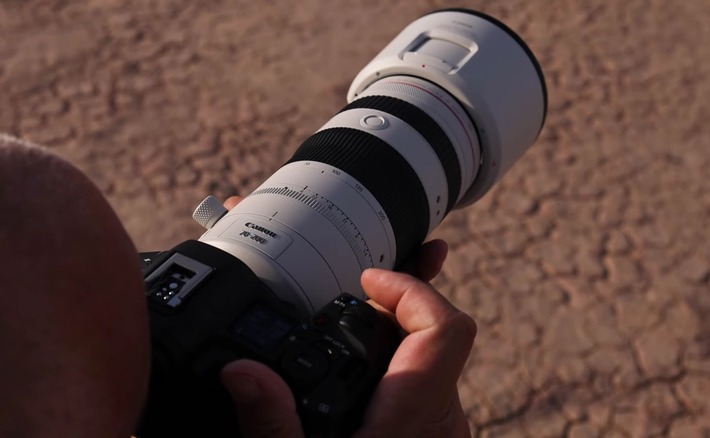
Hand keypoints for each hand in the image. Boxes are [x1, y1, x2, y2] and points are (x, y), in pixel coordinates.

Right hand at [219, 197, 475, 436]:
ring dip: (389, 303)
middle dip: (388, 277)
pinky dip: (390, 331)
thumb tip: (241, 369)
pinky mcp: (421, 420)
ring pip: (424, 339)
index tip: (365, 276)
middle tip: (344, 248)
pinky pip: (417, 359)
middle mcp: (432, 409)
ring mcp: (431, 414)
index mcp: (411, 414)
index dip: (412, 285)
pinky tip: (362, 314)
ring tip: (350, 271)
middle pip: (431, 319)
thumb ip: (273, 424)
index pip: (445, 328)